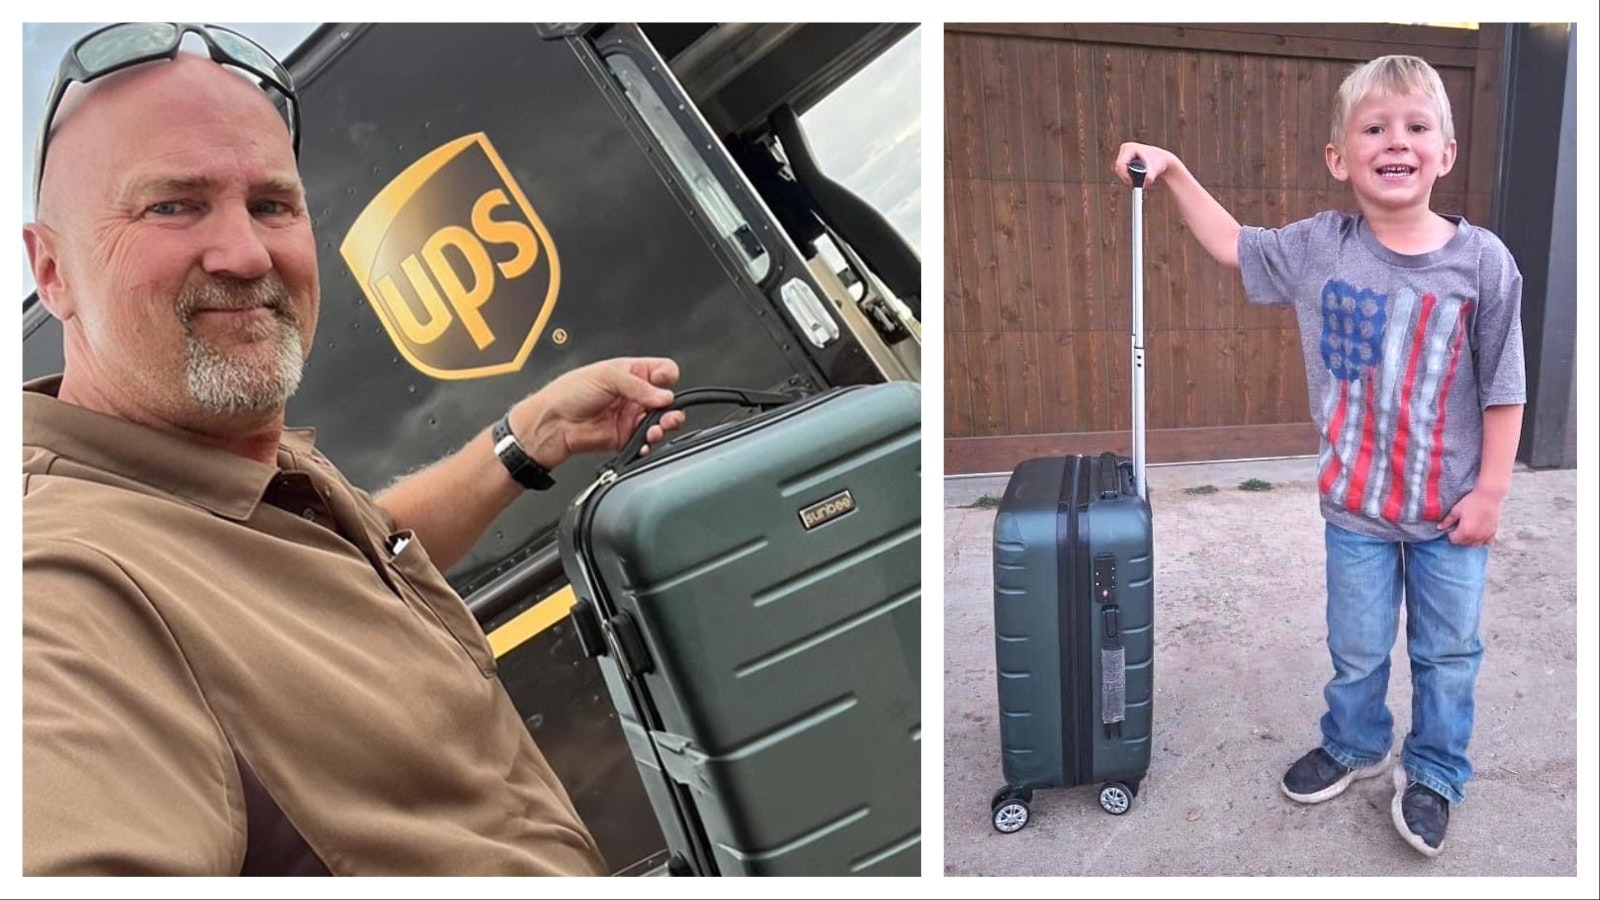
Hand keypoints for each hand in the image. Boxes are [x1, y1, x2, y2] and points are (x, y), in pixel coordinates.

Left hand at [511, 358, 684, 468]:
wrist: (553, 423)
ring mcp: (631, 417)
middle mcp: (634, 394)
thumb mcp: (606, 377)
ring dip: (664, 426)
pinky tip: (645, 442)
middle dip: (671, 406)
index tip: (663, 384)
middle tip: (665, 410)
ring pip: (661, 422)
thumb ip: (638, 386)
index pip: (662, 371)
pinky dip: (649, 444)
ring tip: (656, 428)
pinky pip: (646, 442)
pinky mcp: (626, 437)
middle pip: (667, 399)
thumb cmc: (569, 393)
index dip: (667, 377)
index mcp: (630, 373)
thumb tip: (664, 395)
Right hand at [1114, 142, 1180, 186]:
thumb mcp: (1155, 170)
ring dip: (1126, 176)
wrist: (1162, 159)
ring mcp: (1124, 152)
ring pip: (1119, 169)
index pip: (1120, 164)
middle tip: (1133, 185)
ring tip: (1137, 180)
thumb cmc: (1159, 163)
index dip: (1124, 175)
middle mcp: (1125, 148)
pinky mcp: (1124, 156)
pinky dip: (1126, 175)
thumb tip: (1145, 185)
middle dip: (1125, 177)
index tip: (1132, 184)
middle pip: (1118, 167)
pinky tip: (1135, 176)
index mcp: (1130, 148)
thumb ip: (1149, 178)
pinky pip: (1121, 169)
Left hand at [1437, 487, 1504, 545]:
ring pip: (1475, 545)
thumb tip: (1439, 528)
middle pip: (1464, 543)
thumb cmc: (1471, 502)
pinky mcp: (1493, 532)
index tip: (1452, 526)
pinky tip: (1479, 533)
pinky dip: (1482, 540)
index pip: (1454, 540)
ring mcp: (1486, 535)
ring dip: (1470, 540)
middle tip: (1460, 526)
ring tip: (1469, 530)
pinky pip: (1488, 542)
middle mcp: (1476, 537)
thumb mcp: (1455, 511)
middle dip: (1460, 537)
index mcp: (1465, 532)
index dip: (1451, 533)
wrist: (1488, 496)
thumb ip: (1447, 521)